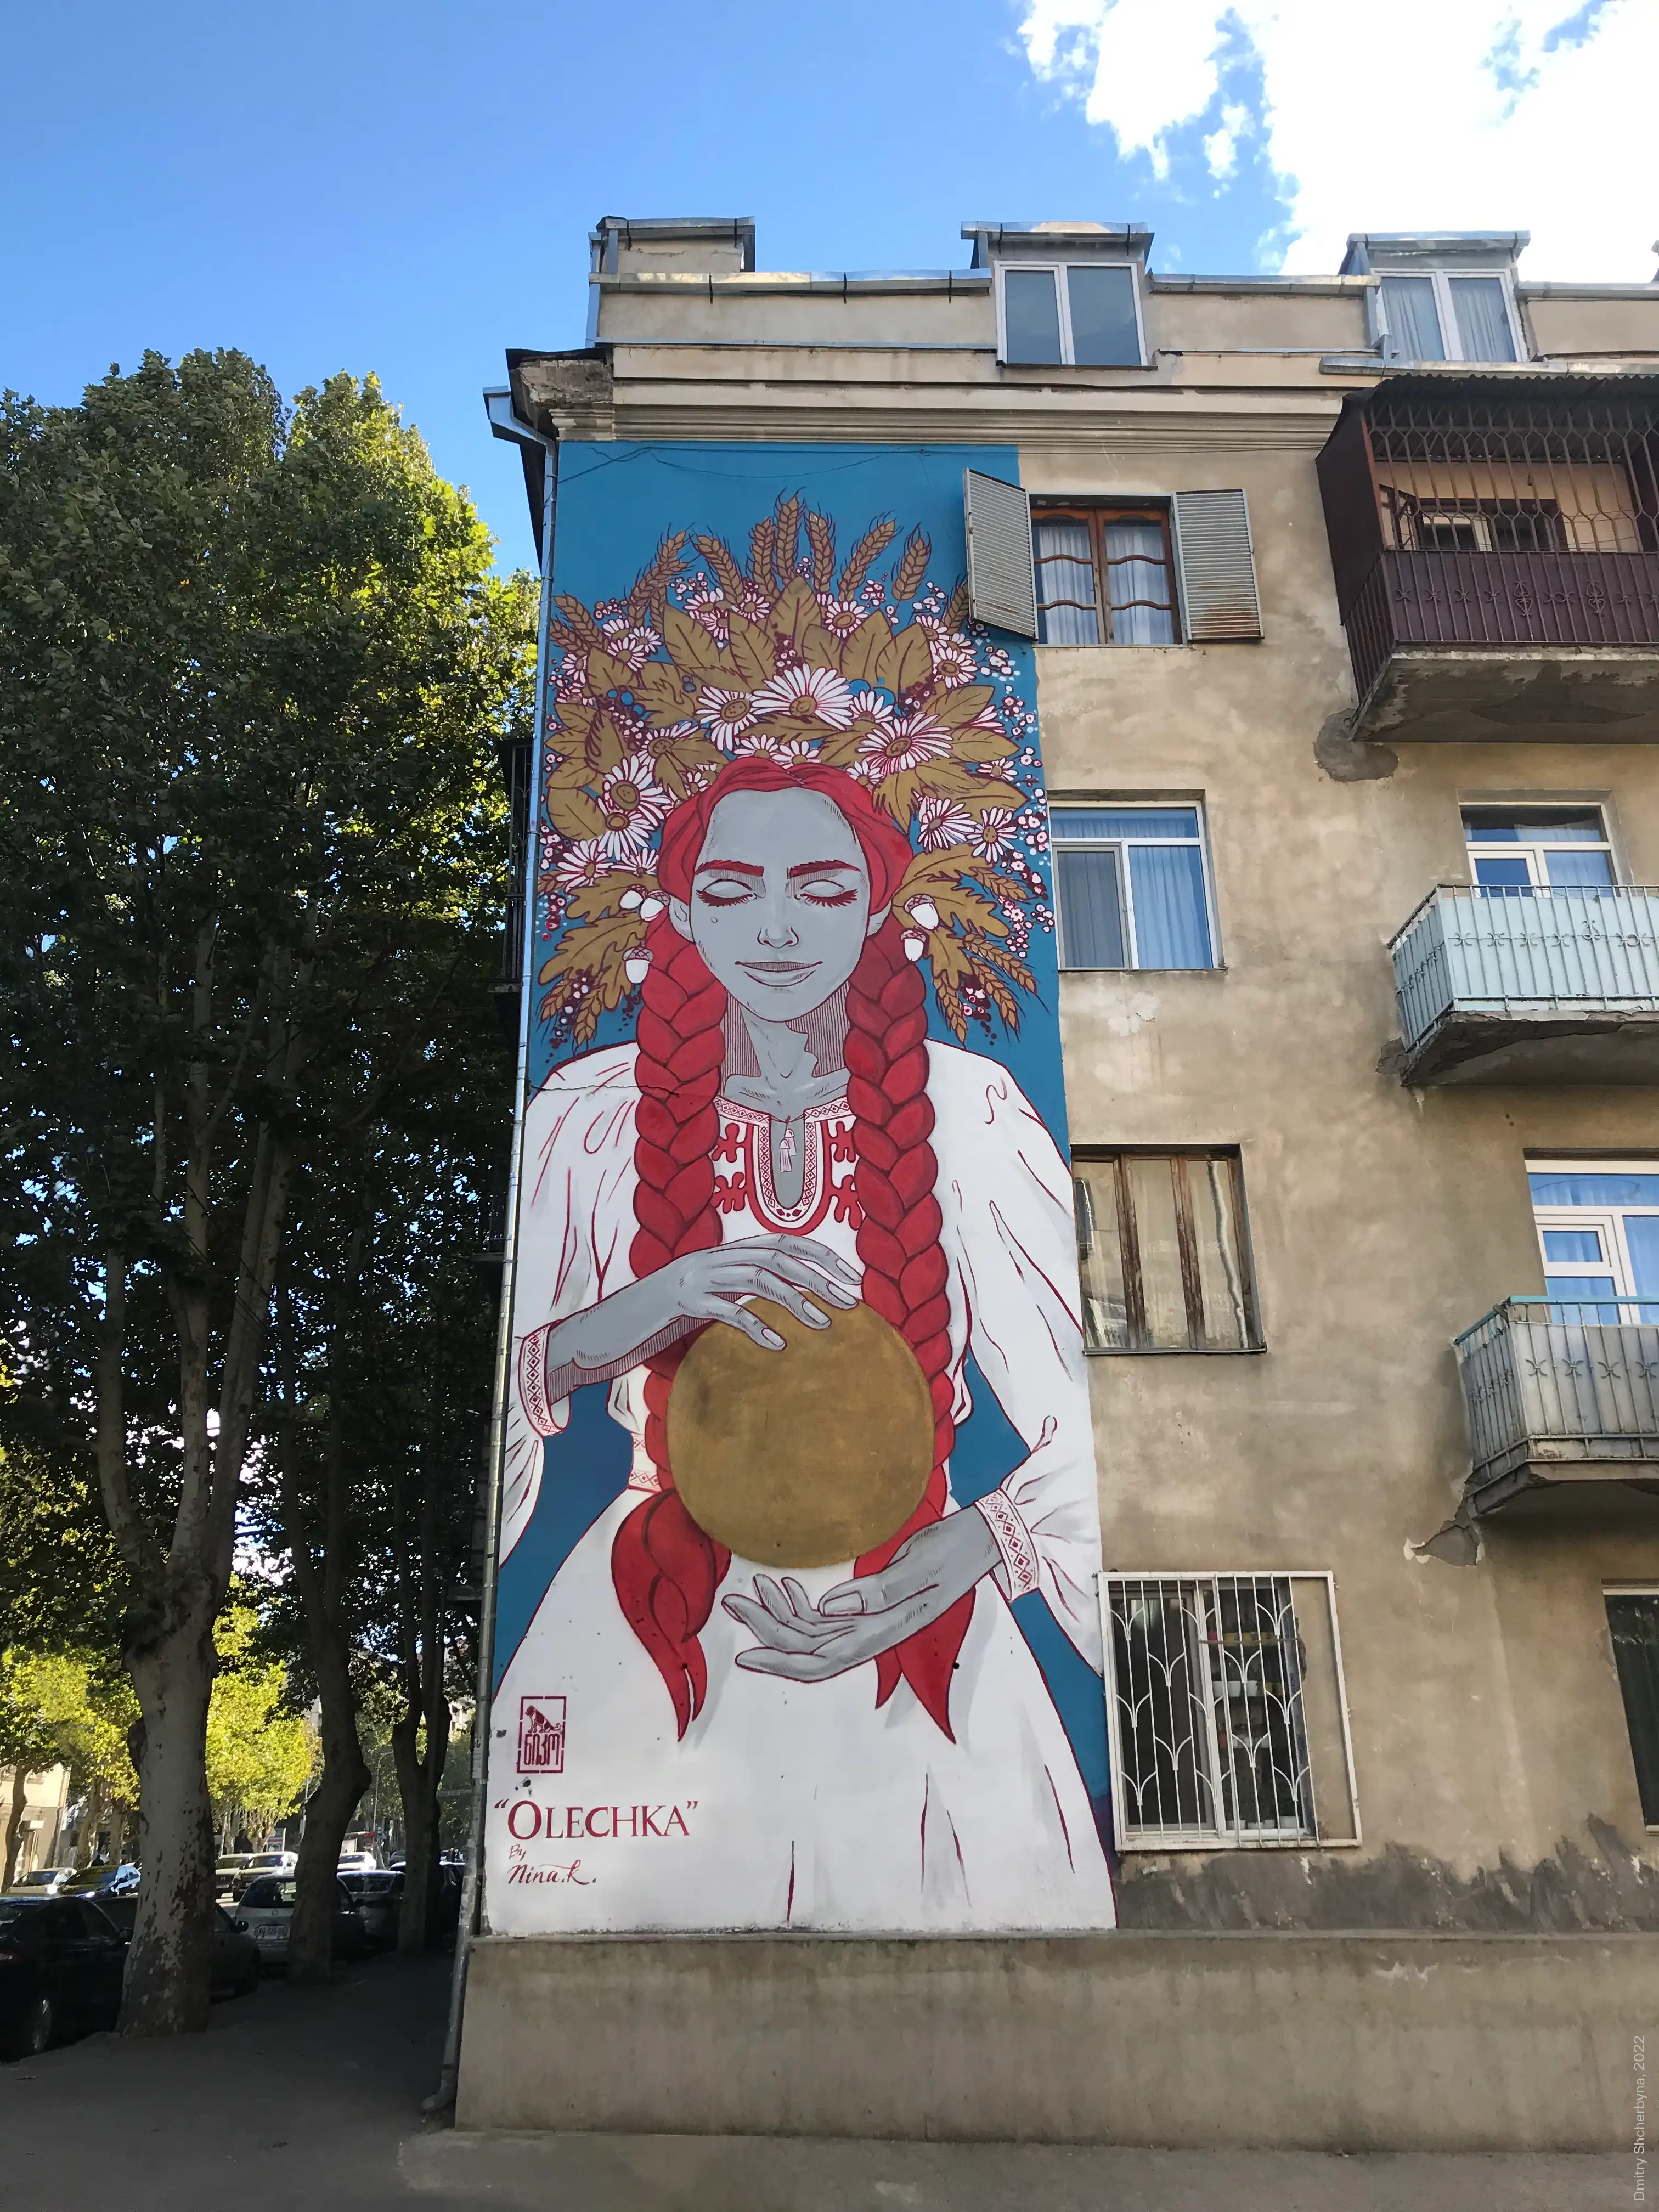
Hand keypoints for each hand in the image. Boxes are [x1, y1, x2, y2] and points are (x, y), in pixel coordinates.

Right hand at [546, 1234, 860, 1383]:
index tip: (852, 1280)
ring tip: (824, 1324)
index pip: (782, 1242)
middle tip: (851, 1302)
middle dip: (820, 1276)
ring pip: (756, 1278)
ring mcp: (693, 1278)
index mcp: (719, 1254)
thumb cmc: (653, 1323)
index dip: (821, 1256)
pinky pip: (723, 1310)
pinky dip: (754, 1324)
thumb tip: (778, 1312)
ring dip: (796, 1300)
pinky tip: (777, 1344)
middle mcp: (710, 1258)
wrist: (599, 1330)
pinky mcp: (677, 1305)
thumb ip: (735, 1298)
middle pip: (778, 1255)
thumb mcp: (701, 1304)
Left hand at [724, 1509, 999, 1681]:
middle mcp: (872, 1632)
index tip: (744, 1656)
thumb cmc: (953, 1551)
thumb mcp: (920, 1567)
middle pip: (808, 1646)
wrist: (981, 1540)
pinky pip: (826, 1616)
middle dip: (767, 1630)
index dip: (782, 1663)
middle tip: (732, 1602)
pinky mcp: (871, 1604)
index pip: (823, 1660)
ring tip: (749, 1590)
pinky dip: (800, 1604)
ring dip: (779, 1615)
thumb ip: (878, 1592)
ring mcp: (870, 1620)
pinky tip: (783, 1586)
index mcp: (884, 1631)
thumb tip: (830, 1608)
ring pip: (812, 1631)